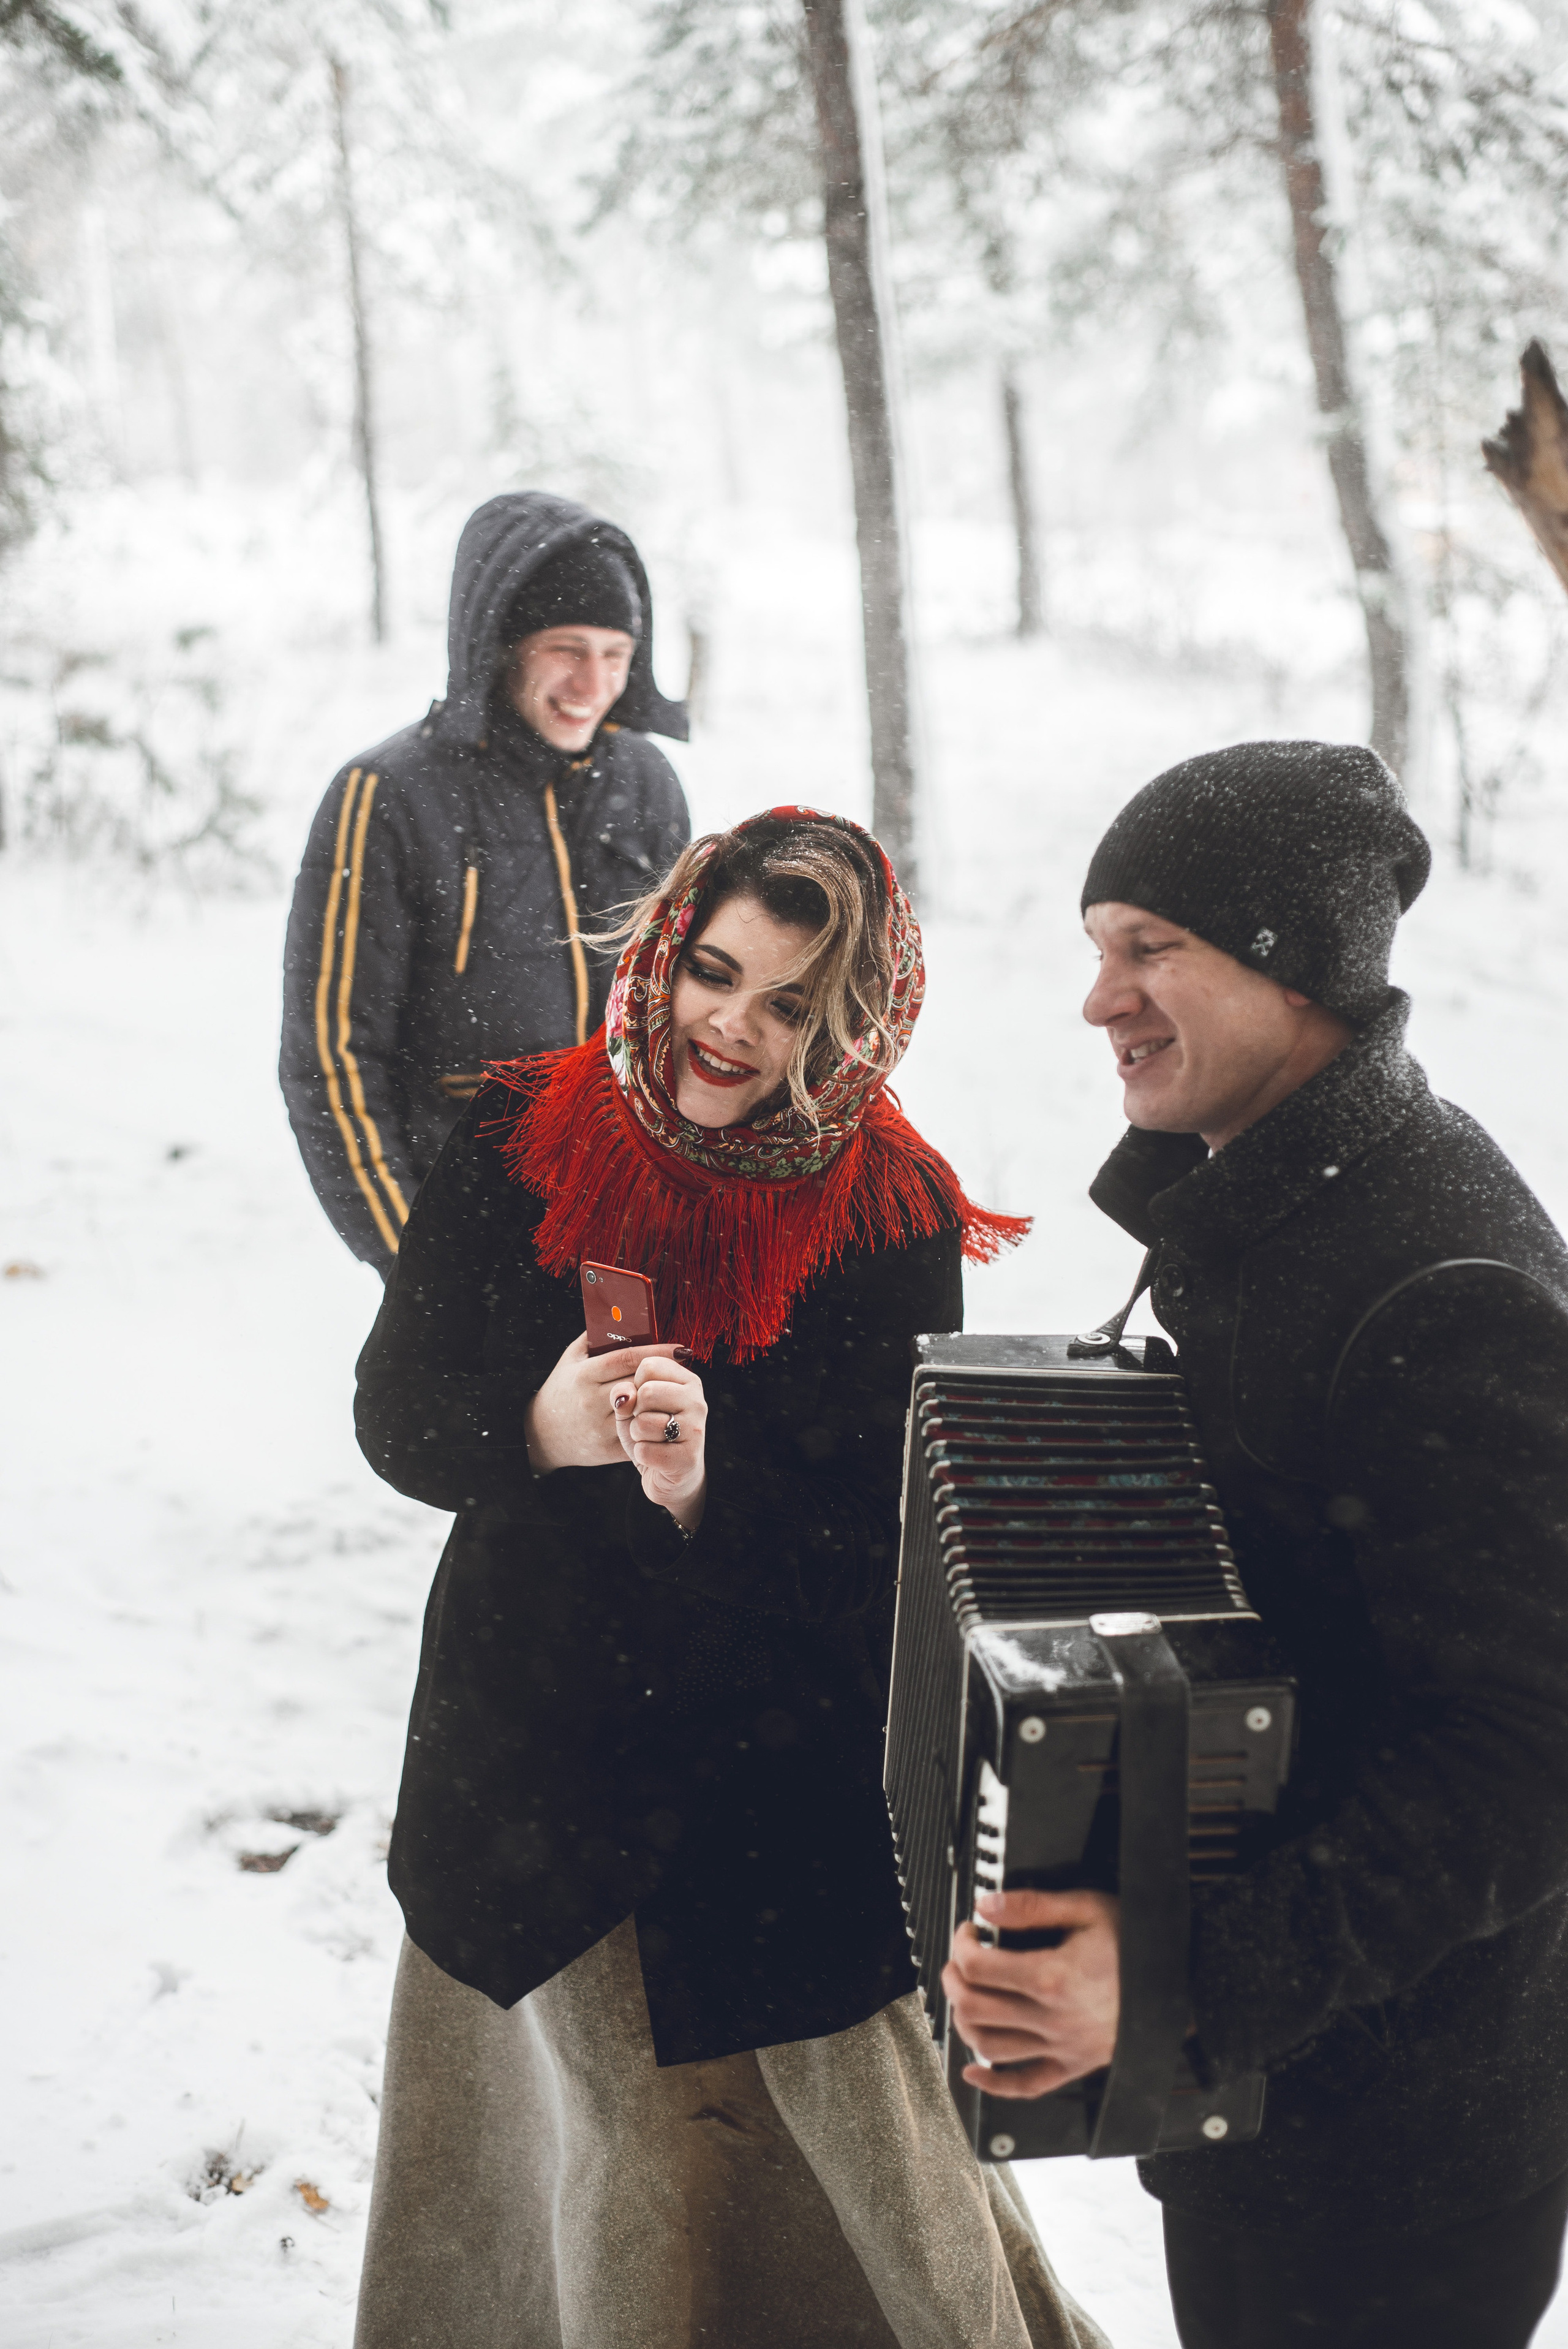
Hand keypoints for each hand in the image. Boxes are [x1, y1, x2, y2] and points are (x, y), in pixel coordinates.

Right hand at [524, 1334, 687, 1474]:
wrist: (542, 1434)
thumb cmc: (561, 1390)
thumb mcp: (570, 1359)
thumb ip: (593, 1337)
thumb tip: (621, 1314)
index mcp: (584, 1375)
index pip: (627, 1358)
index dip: (657, 1351)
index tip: (680, 1348)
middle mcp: (592, 1401)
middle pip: (639, 1384)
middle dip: (664, 1376)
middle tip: (685, 1368)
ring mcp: (600, 1427)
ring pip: (642, 1411)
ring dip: (662, 1402)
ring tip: (678, 1391)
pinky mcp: (607, 1449)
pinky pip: (639, 1435)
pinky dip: (654, 1426)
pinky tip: (665, 1416)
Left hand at [612, 1351, 707, 1532]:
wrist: (670, 1476)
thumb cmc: (650, 1434)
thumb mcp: (632, 1408)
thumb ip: (623, 1393)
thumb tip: (624, 1395)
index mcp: (687, 1381)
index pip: (649, 1365)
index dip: (635, 1385)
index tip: (645, 1401)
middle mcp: (697, 1401)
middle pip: (647, 1392)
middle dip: (635, 1412)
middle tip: (645, 1424)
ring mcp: (695, 1430)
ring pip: (643, 1423)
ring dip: (637, 1436)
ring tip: (651, 1440)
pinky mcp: (688, 1458)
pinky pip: (645, 1451)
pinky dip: (642, 1456)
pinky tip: (655, 1458)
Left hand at [941, 1890, 1120, 2098]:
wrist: (1183, 1983)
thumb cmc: (1138, 1944)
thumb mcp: (1087, 1908)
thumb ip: (1032, 1906)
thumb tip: (986, 1907)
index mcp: (1052, 1977)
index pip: (978, 1967)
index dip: (962, 1944)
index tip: (969, 1932)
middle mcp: (1052, 2018)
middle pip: (974, 2007)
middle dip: (954, 1979)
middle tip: (960, 1961)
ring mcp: (1062, 2047)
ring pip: (990, 2047)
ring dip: (965, 2021)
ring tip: (967, 1997)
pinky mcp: (1074, 2066)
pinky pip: (1026, 2086)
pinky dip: (994, 2085)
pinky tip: (975, 2070)